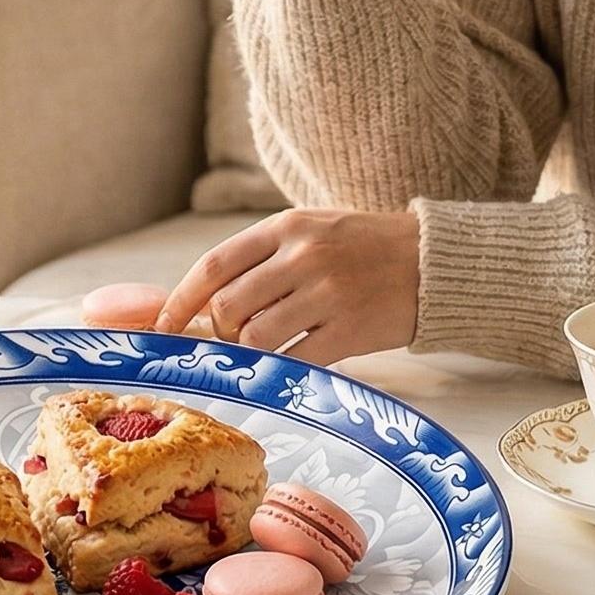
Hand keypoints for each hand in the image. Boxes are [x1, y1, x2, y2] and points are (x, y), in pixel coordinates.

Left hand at [155, 208, 421, 363]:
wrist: (432, 262)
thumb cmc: (363, 247)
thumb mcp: (312, 230)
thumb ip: (263, 257)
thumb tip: (202, 301)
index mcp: (287, 226)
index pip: (215, 265)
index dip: (180, 300)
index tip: (162, 326)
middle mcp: (303, 256)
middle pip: (229, 306)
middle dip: (221, 331)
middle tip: (236, 337)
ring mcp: (327, 294)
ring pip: (256, 337)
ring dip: (250, 352)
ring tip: (269, 346)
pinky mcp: (349, 330)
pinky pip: (294, 360)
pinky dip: (281, 369)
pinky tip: (290, 364)